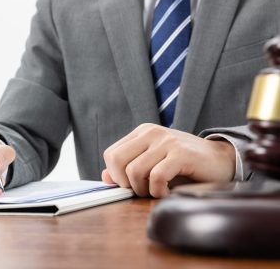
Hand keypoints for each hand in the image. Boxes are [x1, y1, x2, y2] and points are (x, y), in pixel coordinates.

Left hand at [102, 124, 235, 197]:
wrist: (221, 160)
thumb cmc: (184, 165)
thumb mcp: (152, 165)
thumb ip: (127, 170)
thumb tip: (105, 177)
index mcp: (142, 133)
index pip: (111, 154)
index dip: (116, 175)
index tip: (131, 185)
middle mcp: (152, 132)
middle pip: (117, 161)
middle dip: (126, 183)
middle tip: (142, 190)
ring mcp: (167, 141)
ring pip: (135, 171)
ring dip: (144, 190)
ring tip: (157, 190)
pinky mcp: (182, 153)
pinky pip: (156, 177)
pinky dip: (158, 191)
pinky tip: (168, 192)